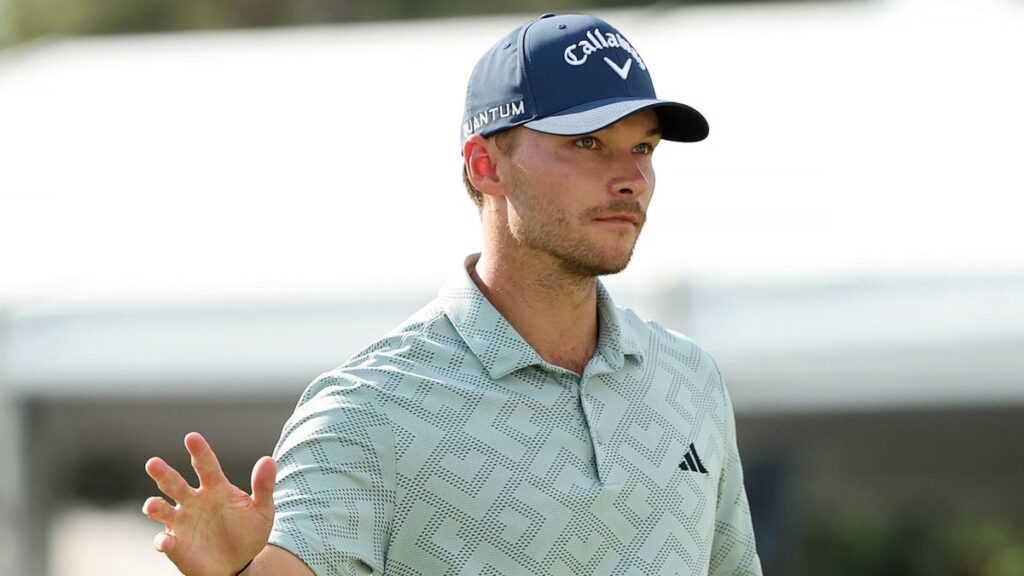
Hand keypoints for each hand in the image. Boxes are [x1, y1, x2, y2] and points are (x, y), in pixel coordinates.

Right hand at [143, 432, 275, 575]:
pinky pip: (165, 541)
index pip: (206, 466)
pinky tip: (167, 541)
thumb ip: (264, 486)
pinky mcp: (175, 544)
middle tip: (153, 463)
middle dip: (163, 473)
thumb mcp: (262, 510)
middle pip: (175, 484)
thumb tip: (268, 459)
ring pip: (162, 510)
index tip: (191, 437)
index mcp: (215, 488)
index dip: (199, 452)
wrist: (240, 563)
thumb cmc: (249, 532)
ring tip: (153, 505)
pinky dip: (163, 541)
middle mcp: (194, 501)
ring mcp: (182, 522)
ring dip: (155, 506)